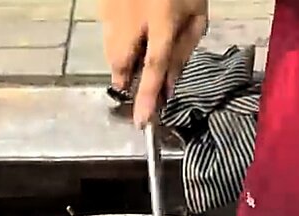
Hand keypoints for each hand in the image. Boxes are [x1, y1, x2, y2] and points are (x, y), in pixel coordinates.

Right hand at [100, 0, 208, 126]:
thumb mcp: (196, 15)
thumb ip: (184, 51)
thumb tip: (170, 86)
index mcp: (163, 20)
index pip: (155, 66)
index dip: (147, 96)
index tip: (142, 122)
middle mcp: (133, 18)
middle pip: (122, 63)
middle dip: (127, 79)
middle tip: (134, 82)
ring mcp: (113, 10)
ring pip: (110, 50)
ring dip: (121, 60)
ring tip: (136, 50)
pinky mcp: (102, 4)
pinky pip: (107, 30)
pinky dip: (117, 37)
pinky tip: (131, 24)